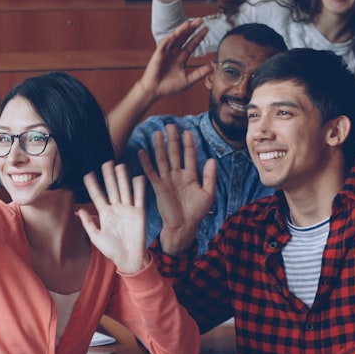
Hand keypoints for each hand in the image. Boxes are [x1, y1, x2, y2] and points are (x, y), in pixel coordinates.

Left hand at [78, 161, 149, 274]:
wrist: (128, 258)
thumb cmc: (111, 249)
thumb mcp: (96, 236)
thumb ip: (88, 223)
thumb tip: (78, 211)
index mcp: (105, 214)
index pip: (98, 196)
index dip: (93, 185)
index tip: (88, 174)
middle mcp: (116, 209)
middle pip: (112, 189)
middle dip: (108, 176)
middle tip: (106, 162)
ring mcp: (128, 209)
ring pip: (124, 190)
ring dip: (122, 178)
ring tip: (120, 165)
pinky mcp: (139, 213)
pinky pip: (139, 198)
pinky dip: (139, 188)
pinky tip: (138, 177)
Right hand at [135, 18, 211, 99]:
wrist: (155, 91)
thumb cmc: (169, 87)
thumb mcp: (188, 80)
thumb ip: (200, 73)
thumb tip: (212, 67)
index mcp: (181, 59)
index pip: (191, 45)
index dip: (198, 37)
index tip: (206, 29)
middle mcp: (174, 53)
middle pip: (184, 38)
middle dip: (192, 29)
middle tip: (200, 20)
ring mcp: (166, 53)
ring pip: (175, 38)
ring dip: (182, 30)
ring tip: (189, 23)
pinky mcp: (158, 54)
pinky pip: (164, 44)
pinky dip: (169, 39)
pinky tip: (175, 33)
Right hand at [139, 124, 216, 253]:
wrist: (184, 227)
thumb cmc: (197, 213)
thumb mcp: (208, 194)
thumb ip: (209, 176)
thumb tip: (212, 160)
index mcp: (190, 176)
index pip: (189, 156)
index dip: (189, 144)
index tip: (188, 131)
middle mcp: (177, 176)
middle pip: (174, 154)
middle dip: (173, 140)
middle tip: (170, 126)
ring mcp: (167, 180)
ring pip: (162, 159)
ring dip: (160, 146)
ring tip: (158, 133)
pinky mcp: (158, 187)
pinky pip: (151, 172)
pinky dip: (146, 162)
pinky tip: (142, 151)